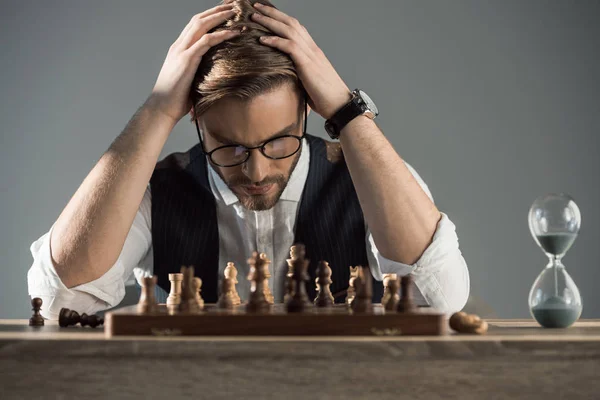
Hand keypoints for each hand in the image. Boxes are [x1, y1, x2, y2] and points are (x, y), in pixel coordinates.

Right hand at [147, 4, 239, 123]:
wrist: (161, 108)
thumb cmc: (176, 99)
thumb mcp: (188, 80)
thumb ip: (198, 71)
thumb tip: (214, 75)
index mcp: (178, 49)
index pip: (194, 25)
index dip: (209, 16)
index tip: (224, 11)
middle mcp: (179, 46)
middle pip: (198, 19)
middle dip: (216, 10)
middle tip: (232, 4)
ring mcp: (181, 51)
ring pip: (201, 25)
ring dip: (220, 16)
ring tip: (236, 12)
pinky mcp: (186, 60)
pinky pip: (206, 41)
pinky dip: (221, 34)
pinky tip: (234, 32)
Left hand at [250, 2, 351, 119]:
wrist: (340, 105)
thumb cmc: (326, 98)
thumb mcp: (308, 82)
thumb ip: (297, 74)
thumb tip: (283, 77)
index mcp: (313, 51)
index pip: (296, 28)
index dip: (281, 19)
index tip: (266, 13)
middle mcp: (312, 48)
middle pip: (291, 23)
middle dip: (272, 13)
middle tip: (256, 6)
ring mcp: (311, 55)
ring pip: (289, 30)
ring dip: (270, 22)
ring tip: (254, 16)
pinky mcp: (308, 64)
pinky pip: (289, 46)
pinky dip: (275, 40)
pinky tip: (262, 39)